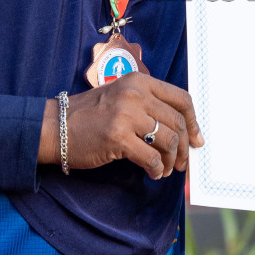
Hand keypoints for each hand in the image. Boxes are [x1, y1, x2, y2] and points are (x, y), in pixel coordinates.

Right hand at [40, 73, 203, 178]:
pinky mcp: (117, 137)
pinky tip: (153, 173)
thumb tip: (183, 130)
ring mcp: (126, 115)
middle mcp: (136, 94)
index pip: (182, 99)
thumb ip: (149, 105)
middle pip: (177, 122)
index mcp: (140, 81)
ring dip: (172, 160)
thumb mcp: (123, 97)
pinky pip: (151, 158)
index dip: (193, 122)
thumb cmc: (91, 115)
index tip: (197, 139)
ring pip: (168, 140)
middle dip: (185, 146)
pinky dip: (157, 169)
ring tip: (167, 169)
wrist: (57, 127)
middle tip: (183, 162)